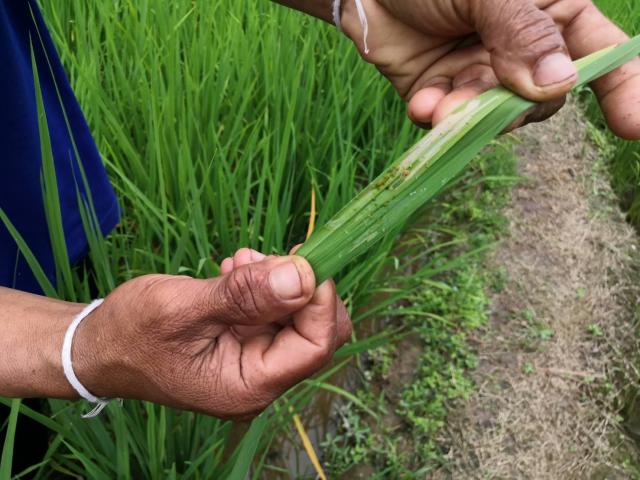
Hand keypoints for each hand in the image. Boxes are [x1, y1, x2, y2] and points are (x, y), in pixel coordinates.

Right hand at [72, 249, 350, 418]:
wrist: (100, 347)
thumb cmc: (131, 334)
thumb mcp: (182, 308)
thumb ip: (243, 295)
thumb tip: (302, 276)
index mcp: (249, 386)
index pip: (315, 346)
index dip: (320, 300)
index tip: (306, 258)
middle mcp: (260, 379)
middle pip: (315, 333)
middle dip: (300, 289)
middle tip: (267, 258)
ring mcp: (254, 361)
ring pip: (296, 317)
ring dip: (278, 282)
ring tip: (239, 264)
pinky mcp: (245, 342)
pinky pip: (272, 312)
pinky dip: (263, 286)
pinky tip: (235, 270)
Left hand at [341, 0, 639, 137]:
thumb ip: (521, 31)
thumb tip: (559, 83)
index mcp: (552, 12)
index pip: (601, 55)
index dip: (625, 91)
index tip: (634, 128)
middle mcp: (522, 50)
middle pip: (544, 98)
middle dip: (517, 103)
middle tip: (486, 92)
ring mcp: (483, 75)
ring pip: (498, 116)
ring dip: (472, 115)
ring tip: (441, 105)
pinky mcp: (444, 94)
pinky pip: (453, 120)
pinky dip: (439, 117)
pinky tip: (422, 103)